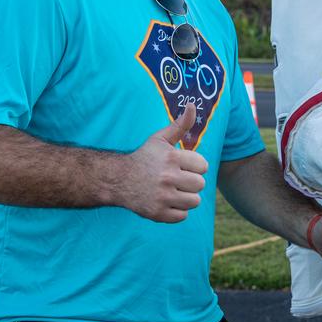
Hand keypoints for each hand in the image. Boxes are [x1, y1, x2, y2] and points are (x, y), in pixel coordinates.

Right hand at [121, 102, 207, 222]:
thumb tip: (191, 105)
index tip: (181, 165)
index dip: (194, 166)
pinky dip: (176, 211)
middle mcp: (167, 178)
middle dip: (191, 182)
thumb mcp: (160, 139)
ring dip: (186, 197)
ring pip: (195, 201)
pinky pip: (183, 216)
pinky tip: (165, 202)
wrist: (118, 180)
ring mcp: (162, 197)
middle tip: (176, 179)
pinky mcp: (157, 214)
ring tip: (173, 190)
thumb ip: (180, 124)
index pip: (204, 166)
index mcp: (171, 158)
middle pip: (200, 184)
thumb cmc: (145, 158)